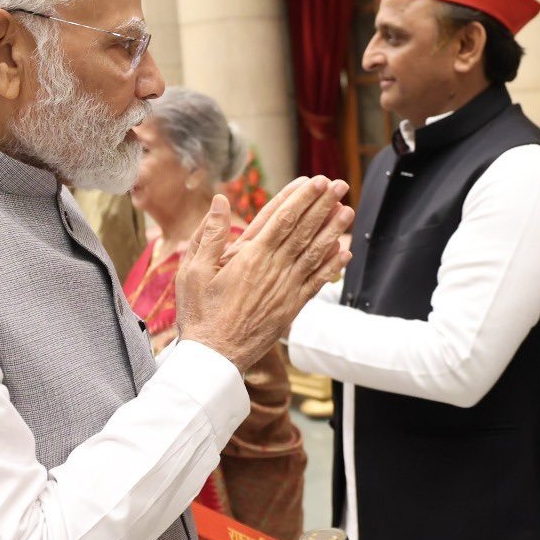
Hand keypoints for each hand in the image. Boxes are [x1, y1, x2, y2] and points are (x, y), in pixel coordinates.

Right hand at [177, 178, 352, 371]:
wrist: (214, 358)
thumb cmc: (199, 314)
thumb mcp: (192, 271)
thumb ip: (209, 234)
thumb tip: (219, 201)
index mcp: (249, 257)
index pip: (282, 219)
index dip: (301, 198)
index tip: (315, 181)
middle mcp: (273, 270)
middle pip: (303, 231)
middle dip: (322, 206)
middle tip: (338, 185)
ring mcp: (285, 290)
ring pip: (314, 254)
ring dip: (332, 230)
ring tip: (347, 210)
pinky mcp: (291, 308)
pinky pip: (316, 282)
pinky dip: (331, 266)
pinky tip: (344, 251)